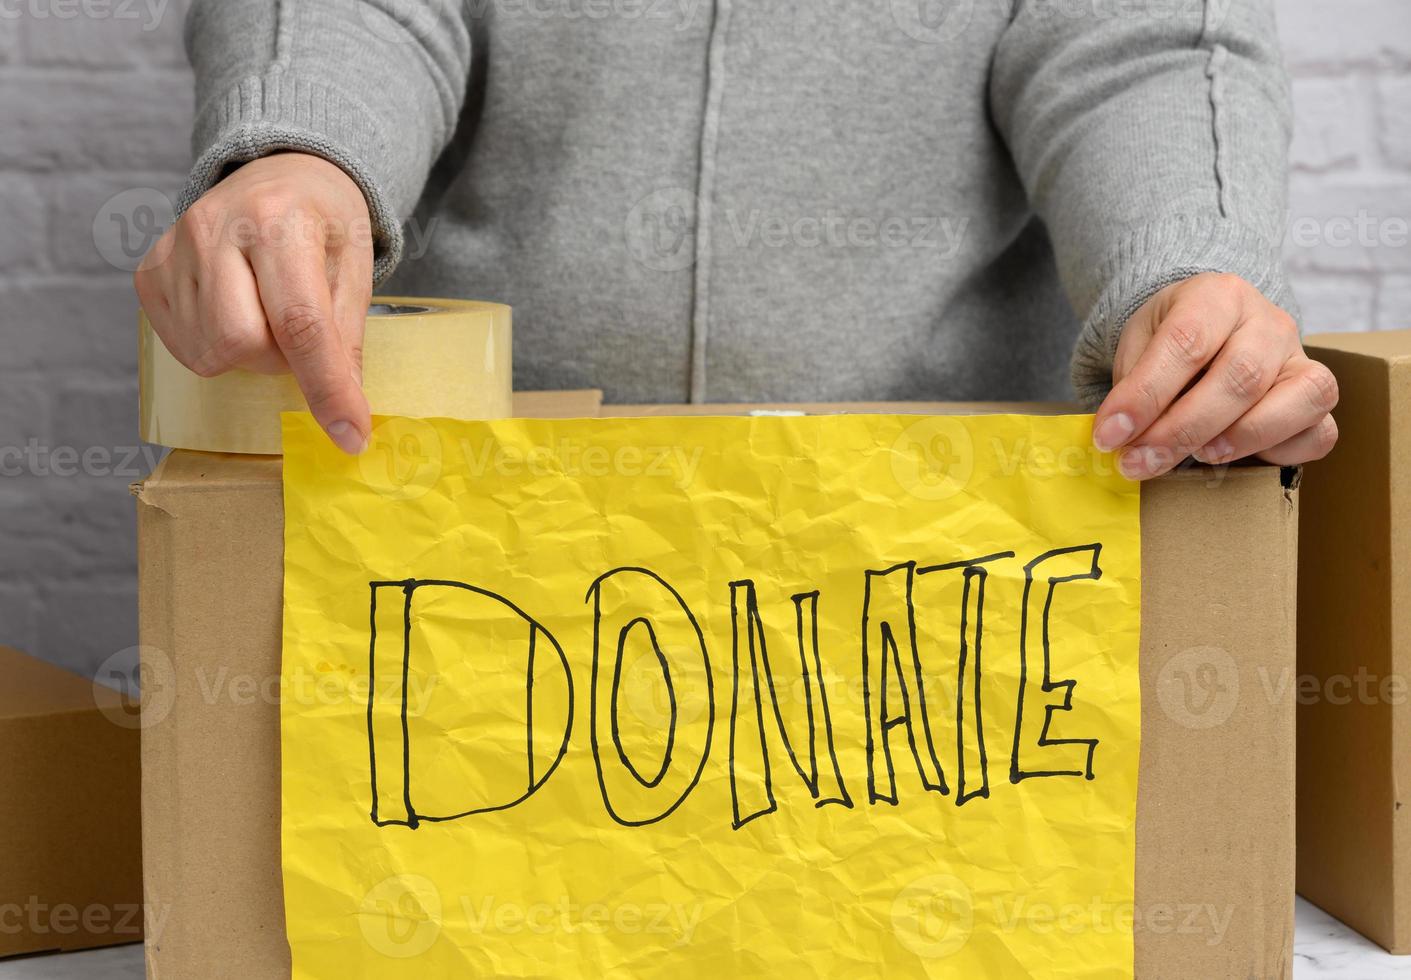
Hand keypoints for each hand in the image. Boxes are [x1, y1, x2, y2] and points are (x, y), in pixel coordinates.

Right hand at [134, 153, 373, 453]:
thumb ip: (347, 338)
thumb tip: (346, 414)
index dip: (326, 386)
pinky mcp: (149, 272)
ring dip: (250, 354)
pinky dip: (218, 347)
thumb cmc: (324, 225)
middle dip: (279, 359)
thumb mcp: (356, 269)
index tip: (351, 435)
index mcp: (279, 219)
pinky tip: (235, 310)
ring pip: (211, 352)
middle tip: (298, 332)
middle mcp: (213, 227)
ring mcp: (172, 248)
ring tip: (266, 311)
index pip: (300, 322)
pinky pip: (183, 347)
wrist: (279, 175)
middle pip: (242, 343)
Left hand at [1091, 273, 1338, 478]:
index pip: (1187, 342)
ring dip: (1240, 440)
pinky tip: (1237, 459)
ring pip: (1300, 399)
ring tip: (1195, 458)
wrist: (1205, 330)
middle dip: (1183, 430)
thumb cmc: (1169, 342)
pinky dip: (1281, 453)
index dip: (1145, 396)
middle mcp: (1269, 322)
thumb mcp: (1138, 347)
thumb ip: (1133, 388)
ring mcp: (1300, 359)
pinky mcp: (1315, 398)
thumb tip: (1120, 440)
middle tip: (1139, 461)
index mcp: (1217, 296)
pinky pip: (1320, 433)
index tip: (1109, 435)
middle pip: (1241, 377)